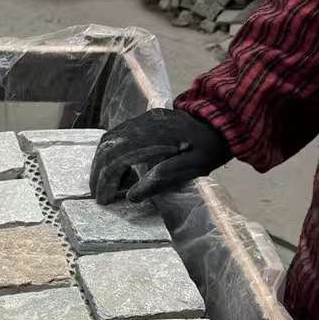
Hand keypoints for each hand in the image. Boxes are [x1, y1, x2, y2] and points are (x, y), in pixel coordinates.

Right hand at [91, 108, 231, 204]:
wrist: (220, 123)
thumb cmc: (208, 148)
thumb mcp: (192, 166)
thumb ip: (162, 178)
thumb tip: (132, 195)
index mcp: (155, 134)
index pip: (119, 157)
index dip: (108, 180)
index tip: (105, 199)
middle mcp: (143, 123)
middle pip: (108, 147)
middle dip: (99, 173)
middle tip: (97, 195)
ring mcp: (140, 119)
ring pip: (107, 141)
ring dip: (99, 163)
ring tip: (100, 183)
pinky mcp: (140, 121)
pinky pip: (114, 136)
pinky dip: (107, 154)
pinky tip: (110, 168)